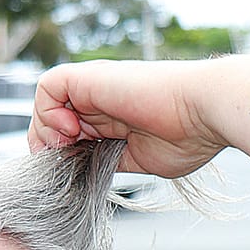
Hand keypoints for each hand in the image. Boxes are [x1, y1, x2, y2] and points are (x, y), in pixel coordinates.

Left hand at [28, 58, 228, 177]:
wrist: (204, 111)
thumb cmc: (188, 136)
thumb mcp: (141, 160)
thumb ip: (113, 161)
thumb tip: (88, 171)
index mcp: (114, 118)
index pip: (70, 135)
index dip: (64, 154)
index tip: (76, 171)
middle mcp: (100, 99)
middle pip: (51, 120)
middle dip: (51, 146)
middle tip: (68, 160)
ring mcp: (93, 87)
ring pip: (45, 104)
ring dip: (47, 130)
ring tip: (70, 144)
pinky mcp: (88, 78)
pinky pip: (47, 86)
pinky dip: (47, 111)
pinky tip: (71, 129)